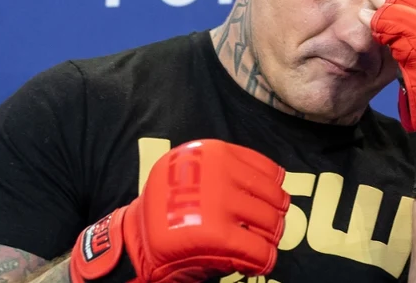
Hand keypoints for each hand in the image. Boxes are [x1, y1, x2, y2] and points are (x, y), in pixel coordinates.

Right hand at [69, 140, 289, 282]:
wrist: (136, 238)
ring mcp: (217, 204)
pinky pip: (258, 251)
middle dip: (274, 216)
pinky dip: (264, 260)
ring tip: (260, 244)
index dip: (274, 188)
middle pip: (271, 196)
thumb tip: (279, 183)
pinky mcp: (216, 236)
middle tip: (270, 228)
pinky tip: (258, 262)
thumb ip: (230, 171)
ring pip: (269, 222)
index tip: (271, 200)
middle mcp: (217, 173)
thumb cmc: (171, 206)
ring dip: (270, 237)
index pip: (265, 169)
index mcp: (214, 153)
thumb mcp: (197, 172)